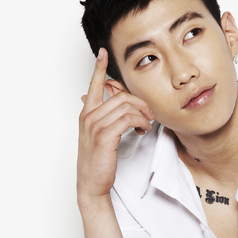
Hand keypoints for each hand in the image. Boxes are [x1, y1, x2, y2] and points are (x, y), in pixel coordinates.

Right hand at [76, 48, 154, 202]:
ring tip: (147, 125)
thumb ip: (106, 120)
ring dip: (142, 114)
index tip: (103, 53)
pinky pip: (128, 119)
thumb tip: (121, 109)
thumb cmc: (98, 162)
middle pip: (120, 96)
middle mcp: (89, 116)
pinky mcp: (104, 135)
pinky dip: (140, 122)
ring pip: (126, 106)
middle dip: (140, 102)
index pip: (93, 85)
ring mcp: (95, 125)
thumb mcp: (99, 137)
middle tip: (150, 114)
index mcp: (86, 113)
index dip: (99, 68)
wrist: (92, 184)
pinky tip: (143, 130)